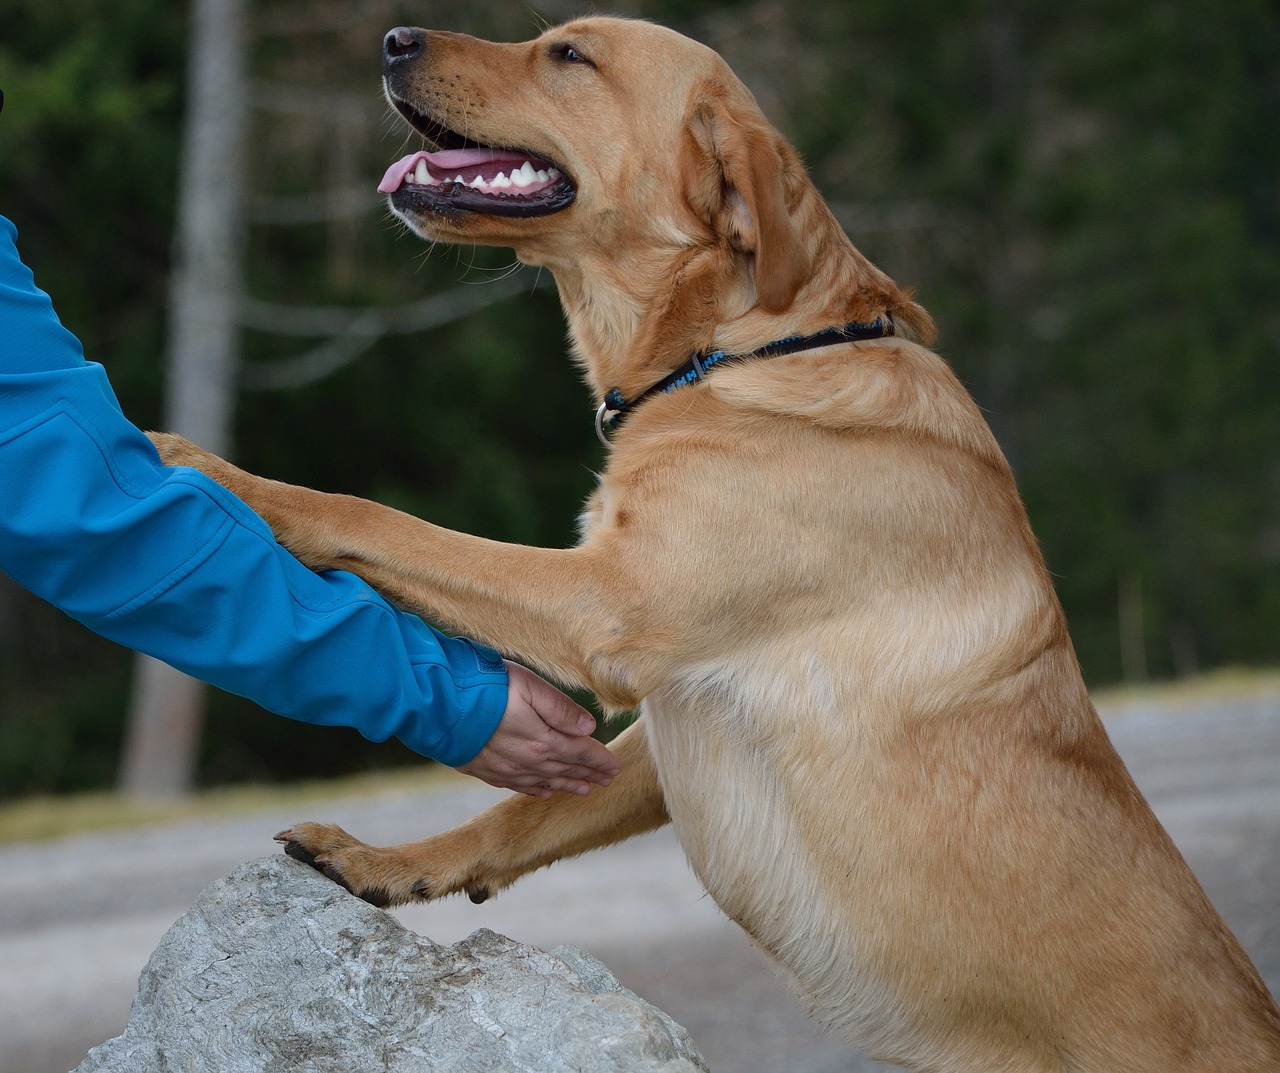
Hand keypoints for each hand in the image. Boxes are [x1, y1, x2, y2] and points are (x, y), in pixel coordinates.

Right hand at [456, 661, 620, 797]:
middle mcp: (528, 760)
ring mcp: (507, 768)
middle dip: (589, 774)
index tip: (616, 767)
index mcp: (543, 740)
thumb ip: (561, 709)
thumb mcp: (531, 687)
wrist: (439, 706)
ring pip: (545, 781)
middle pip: (566, 769)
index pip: (581, 753)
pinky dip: (536, 790)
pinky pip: (519, 786)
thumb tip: (589, 729)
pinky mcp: (486, 770)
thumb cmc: (487, 687)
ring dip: (567, 785)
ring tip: (584, 790)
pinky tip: (544, 792)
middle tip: (607, 781)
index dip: (600, 760)